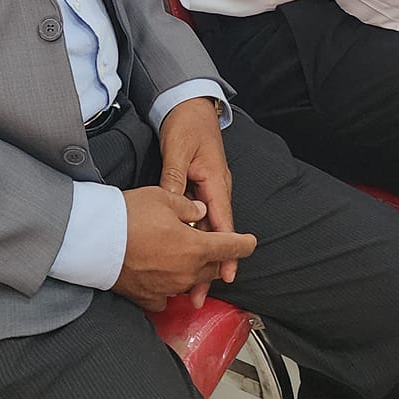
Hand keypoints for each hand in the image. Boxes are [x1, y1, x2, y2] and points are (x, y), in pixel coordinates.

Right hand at [112, 186, 256, 312]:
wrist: (93, 240)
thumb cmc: (126, 216)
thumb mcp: (161, 197)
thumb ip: (186, 206)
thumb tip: (198, 211)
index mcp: (195, 247)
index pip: (230, 247)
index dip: (243, 244)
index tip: (250, 243)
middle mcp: (186, 272)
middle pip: (212, 268)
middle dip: (215, 257)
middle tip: (211, 245)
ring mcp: (168, 288)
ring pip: (191, 282)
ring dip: (193, 271)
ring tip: (182, 257)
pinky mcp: (149, 298)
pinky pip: (167, 298)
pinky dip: (169, 289)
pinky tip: (163, 279)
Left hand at [157, 97, 236, 304]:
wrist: (189, 105)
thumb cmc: (187, 124)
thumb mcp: (178, 151)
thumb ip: (175, 179)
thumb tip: (173, 206)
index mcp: (216, 182)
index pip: (223, 222)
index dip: (224, 251)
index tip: (224, 275)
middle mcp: (217, 189)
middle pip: (215, 233)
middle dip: (210, 264)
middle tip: (200, 293)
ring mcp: (209, 189)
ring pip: (207, 228)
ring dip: (200, 254)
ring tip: (192, 284)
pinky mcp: (199, 188)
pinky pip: (199, 217)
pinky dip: (193, 236)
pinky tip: (183, 252)